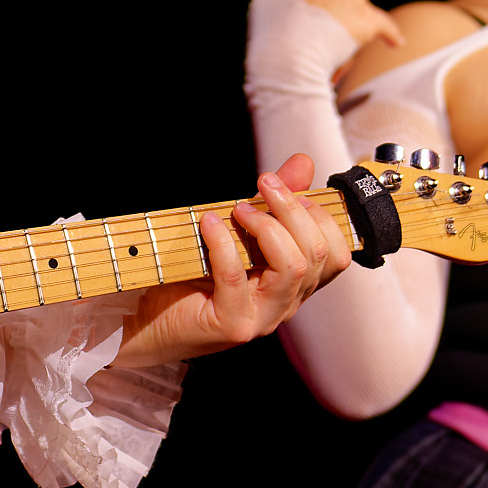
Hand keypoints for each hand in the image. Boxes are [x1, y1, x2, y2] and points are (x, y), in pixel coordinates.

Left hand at [114, 154, 353, 369]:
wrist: (150, 319)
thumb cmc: (195, 275)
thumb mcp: (239, 232)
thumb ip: (273, 203)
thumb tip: (303, 162)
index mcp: (296, 285)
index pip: (337, 255)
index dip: (320, 216)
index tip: (286, 189)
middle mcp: (287, 304)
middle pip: (317, 253)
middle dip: (291, 209)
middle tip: (263, 183)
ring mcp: (263, 318)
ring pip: (292, 266)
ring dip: (267, 226)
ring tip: (238, 209)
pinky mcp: (234, 324)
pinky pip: (238, 277)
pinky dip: (224, 242)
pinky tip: (209, 223)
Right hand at [228, 0, 403, 50]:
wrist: (287, 61)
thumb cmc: (270, 30)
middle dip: (341, 11)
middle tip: (317, 34)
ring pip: (362, 12)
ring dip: (353, 25)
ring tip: (329, 45)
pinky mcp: (367, 21)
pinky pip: (387, 28)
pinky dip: (391, 35)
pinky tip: (395, 43)